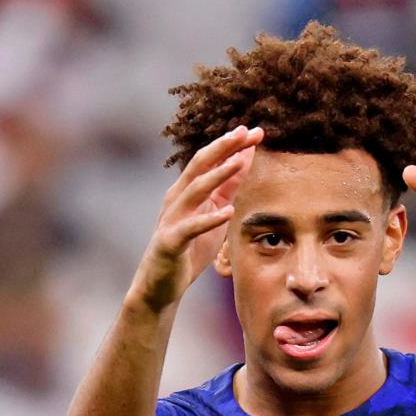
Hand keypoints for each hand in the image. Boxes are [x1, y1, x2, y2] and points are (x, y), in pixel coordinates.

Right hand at [129, 125, 263, 312]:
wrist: (160, 284)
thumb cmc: (190, 248)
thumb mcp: (214, 214)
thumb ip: (227, 189)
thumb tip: (244, 159)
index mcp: (187, 190)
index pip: (210, 160)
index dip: (231, 144)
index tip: (255, 131)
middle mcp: (177, 198)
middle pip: (200, 165)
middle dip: (223, 147)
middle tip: (245, 132)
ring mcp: (172, 218)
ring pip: (194, 190)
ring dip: (217, 175)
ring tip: (238, 162)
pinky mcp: (171, 242)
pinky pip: (191, 228)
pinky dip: (209, 220)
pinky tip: (228, 213)